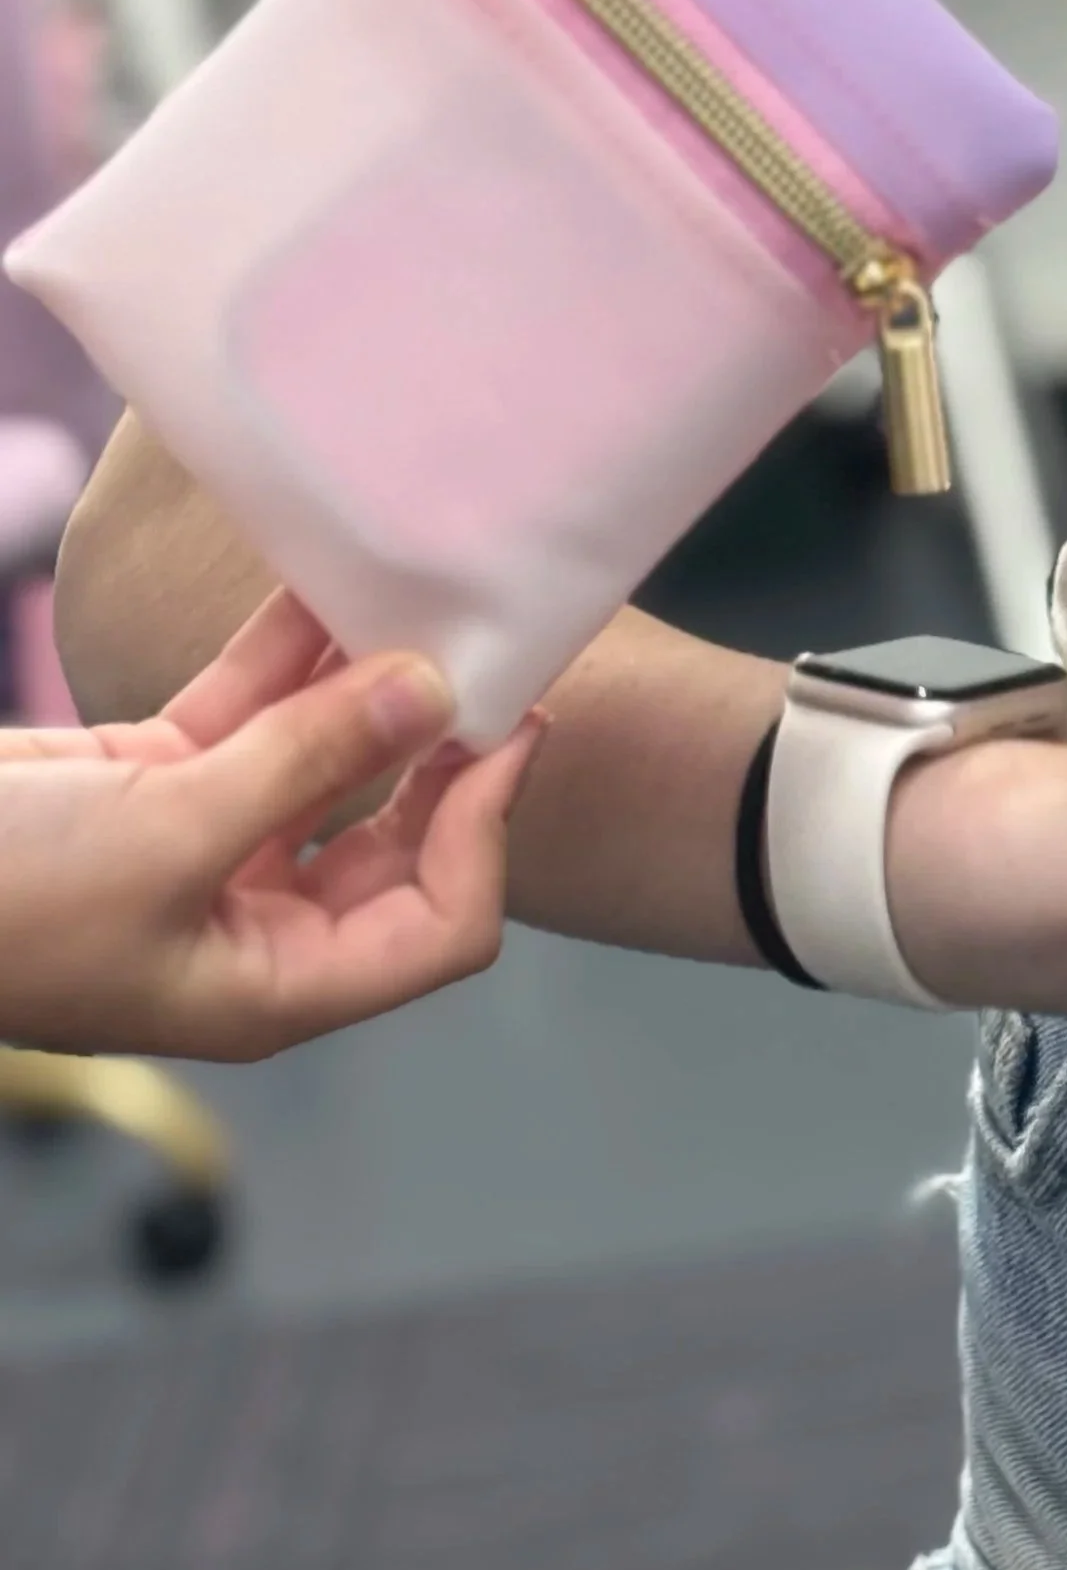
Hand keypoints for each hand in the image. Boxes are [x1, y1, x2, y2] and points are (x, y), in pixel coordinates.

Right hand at [0, 589, 538, 1061]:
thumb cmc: (1, 901)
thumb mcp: (166, 830)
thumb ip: (306, 760)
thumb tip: (433, 690)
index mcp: (276, 984)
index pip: (443, 923)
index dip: (488, 831)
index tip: (512, 728)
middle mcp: (257, 924)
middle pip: (401, 839)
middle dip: (445, 752)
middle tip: (494, 655)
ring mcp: (208, 850)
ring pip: (328, 764)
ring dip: (371, 687)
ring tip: (427, 602)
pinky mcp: (156, 783)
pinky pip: (250, 714)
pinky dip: (288, 656)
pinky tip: (326, 585)